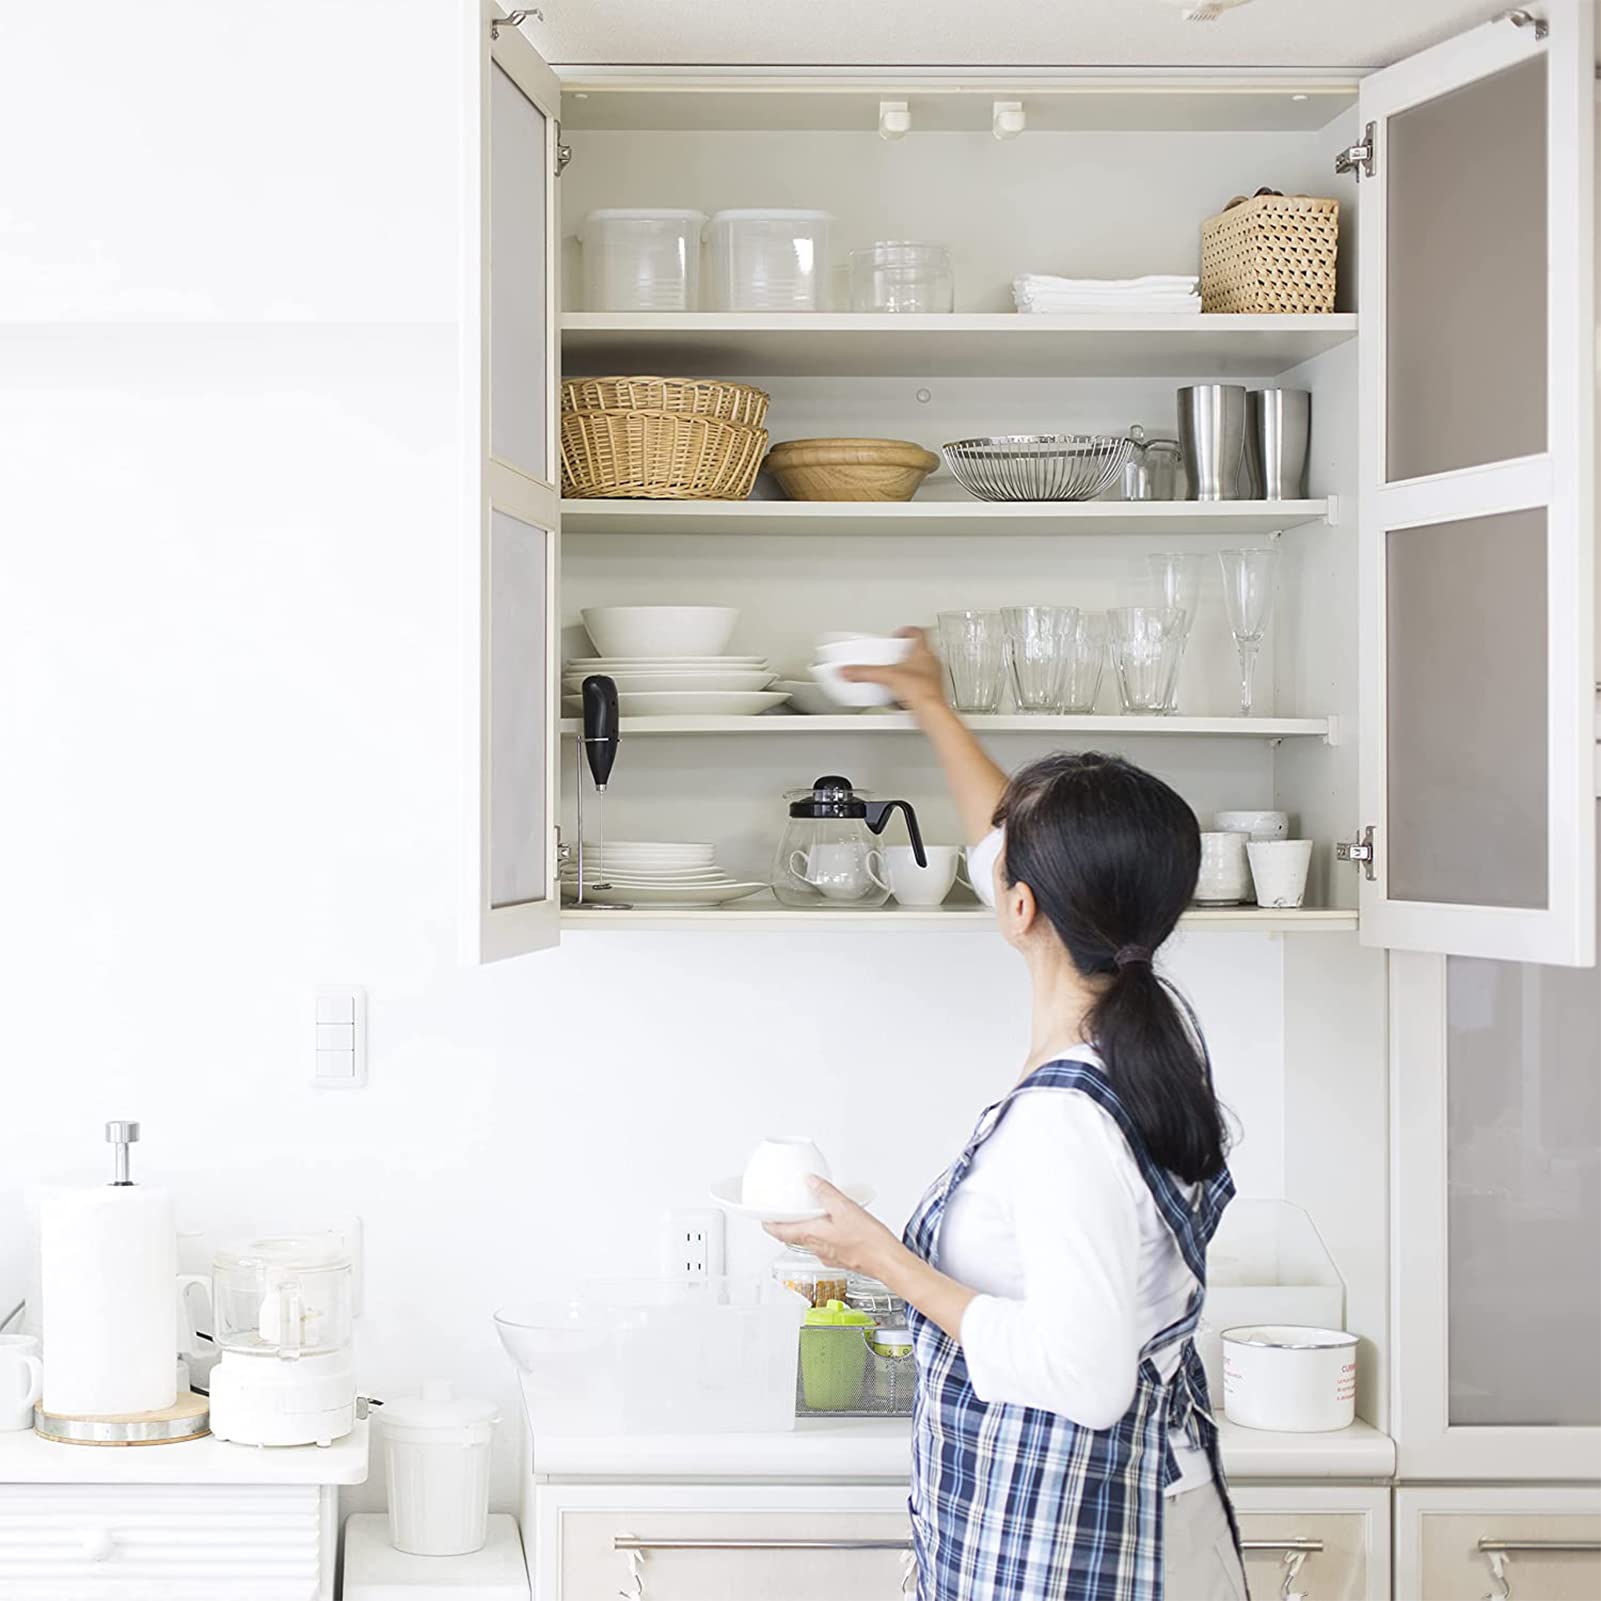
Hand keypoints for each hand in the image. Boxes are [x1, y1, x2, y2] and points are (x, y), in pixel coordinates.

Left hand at [764, 1177, 904, 1278]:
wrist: (888, 1262)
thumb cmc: (869, 1242)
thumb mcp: (845, 1208)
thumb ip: (825, 1193)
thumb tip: (810, 1181)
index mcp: (813, 1236)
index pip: (780, 1232)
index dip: (768, 1224)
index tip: (762, 1217)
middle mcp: (817, 1248)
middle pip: (793, 1236)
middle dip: (786, 1225)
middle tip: (782, 1212)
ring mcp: (829, 1255)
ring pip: (809, 1241)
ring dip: (804, 1228)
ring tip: (808, 1213)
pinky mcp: (841, 1257)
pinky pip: (824, 1244)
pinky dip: (821, 1233)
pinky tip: (833, 1224)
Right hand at [838, 627, 946, 714]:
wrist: (931, 711)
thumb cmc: (919, 690)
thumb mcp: (886, 677)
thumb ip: (865, 673)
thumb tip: (849, 671)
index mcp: (922, 651)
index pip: (917, 633)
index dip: (906, 632)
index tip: (897, 635)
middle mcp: (931, 662)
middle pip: (919, 651)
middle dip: (904, 655)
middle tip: (894, 658)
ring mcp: (934, 677)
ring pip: (921, 669)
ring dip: (908, 673)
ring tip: (896, 679)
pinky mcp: (932, 691)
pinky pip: (920, 686)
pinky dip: (909, 690)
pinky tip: (900, 697)